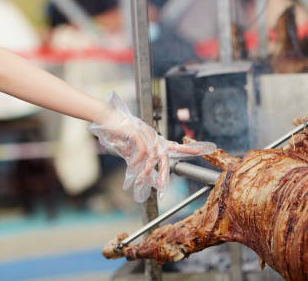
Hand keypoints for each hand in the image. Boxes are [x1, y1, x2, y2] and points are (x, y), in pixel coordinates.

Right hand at [88, 91, 215, 201]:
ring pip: (152, 157)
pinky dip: (137, 161)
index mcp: (155, 139)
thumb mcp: (131, 152)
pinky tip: (132, 167)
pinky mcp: (137, 132)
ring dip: (145, 171)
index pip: (174, 145)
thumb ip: (140, 165)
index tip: (201, 151)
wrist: (107, 118)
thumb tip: (146, 180)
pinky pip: (142, 151)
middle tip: (163, 189)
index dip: (188, 148)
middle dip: (164, 174)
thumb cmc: (119, 134)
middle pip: (165, 157)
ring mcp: (146, 134)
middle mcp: (153, 136)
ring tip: (140, 181)